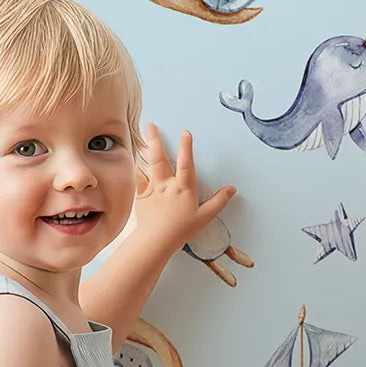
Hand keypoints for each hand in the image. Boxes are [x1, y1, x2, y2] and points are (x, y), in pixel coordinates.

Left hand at [134, 124, 235, 250]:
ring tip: (141, 138)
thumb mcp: (204, 217)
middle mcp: (167, 185)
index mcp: (183, 188)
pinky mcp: (141, 198)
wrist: (156, 241)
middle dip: (156, 141)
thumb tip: (232, 190)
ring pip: (148, 166)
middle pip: (160, 159)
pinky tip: (134, 164)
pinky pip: (138, 181)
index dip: (186, 148)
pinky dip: (136, 171)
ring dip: (144, 151)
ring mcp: (152, 190)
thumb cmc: (181, 230)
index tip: (185, 133)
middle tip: (151, 125)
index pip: (186, 164)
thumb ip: (219, 202)